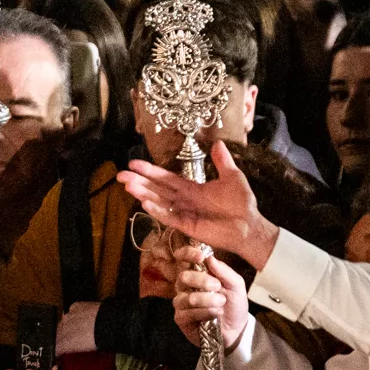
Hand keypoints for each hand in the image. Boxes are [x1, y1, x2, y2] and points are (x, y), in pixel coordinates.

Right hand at [122, 141, 279, 269]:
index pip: (166, 178)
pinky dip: (157, 211)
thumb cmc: (241, 203)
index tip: (133, 164)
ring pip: (159, 202)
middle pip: (157, 189)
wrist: (249, 226)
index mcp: (192, 189)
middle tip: (120, 175)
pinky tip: (145, 203)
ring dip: (144, 194)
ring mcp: (184, 214)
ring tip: (128, 186)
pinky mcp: (187, 227)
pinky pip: (169, 218)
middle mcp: (184, 201)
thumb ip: (222, 162)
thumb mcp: (232, 177)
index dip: (150, 171)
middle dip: (139, 182)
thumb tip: (218, 143)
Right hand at [173, 249, 251, 348]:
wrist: (237, 329)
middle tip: (217, 286)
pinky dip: (204, 313)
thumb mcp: (236, 286)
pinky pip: (187, 313)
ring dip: (206, 300)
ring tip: (221, 303)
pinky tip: (215, 314)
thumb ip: (224, 271)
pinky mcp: (181, 319)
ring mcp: (182, 302)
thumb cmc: (234, 304)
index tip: (201, 257)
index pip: (184, 258)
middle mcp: (186, 286)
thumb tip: (210, 257)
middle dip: (202, 280)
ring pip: (186, 297)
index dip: (188, 254)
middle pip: (183, 277)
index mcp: (198, 273)